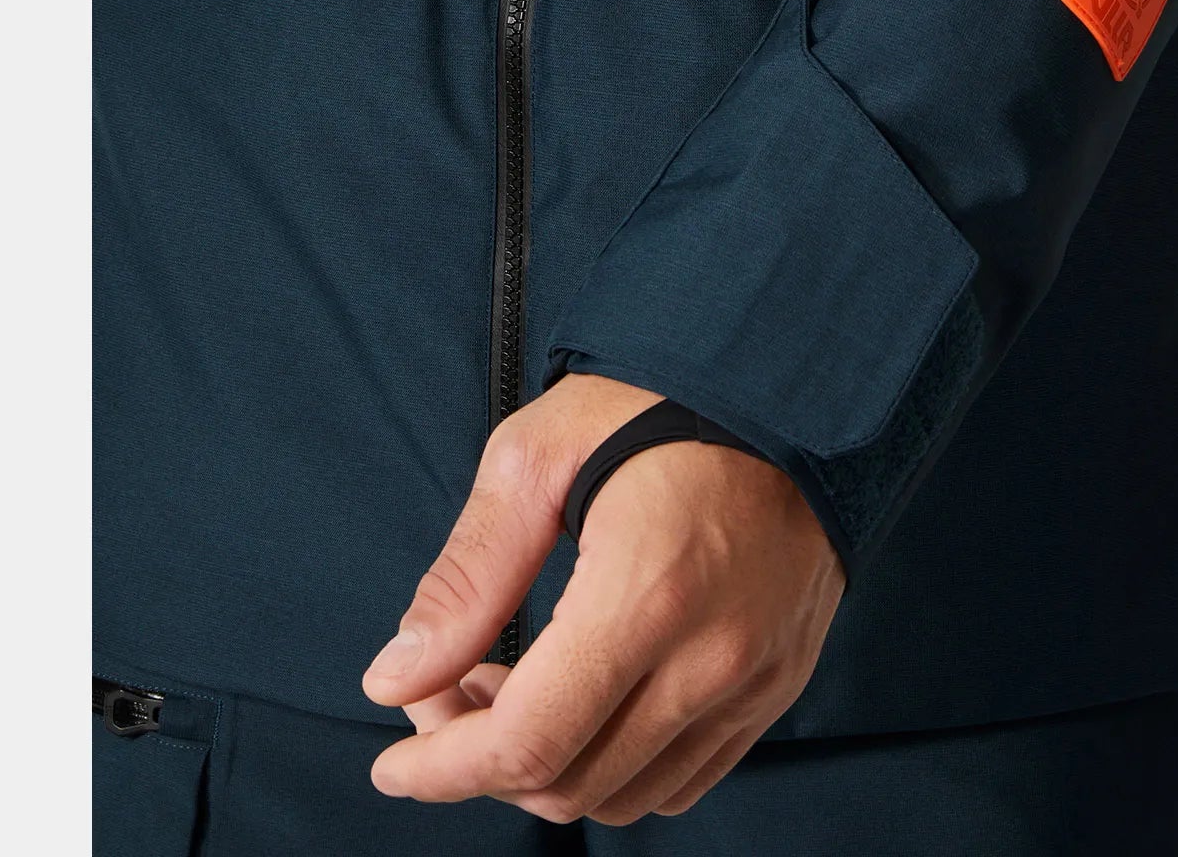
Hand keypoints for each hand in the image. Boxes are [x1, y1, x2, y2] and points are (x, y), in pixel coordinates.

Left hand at [362, 373, 843, 824]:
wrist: (782, 381)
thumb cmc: (656, 397)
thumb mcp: (537, 456)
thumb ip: (468, 576)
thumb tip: (398, 676)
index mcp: (650, 593)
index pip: (530, 741)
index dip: (444, 769)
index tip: (395, 763)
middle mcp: (714, 655)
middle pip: (570, 783)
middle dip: (482, 760)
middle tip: (448, 690)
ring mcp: (756, 677)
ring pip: (626, 796)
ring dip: (549, 765)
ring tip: (516, 685)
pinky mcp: (779, 680)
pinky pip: (686, 777)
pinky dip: (615, 765)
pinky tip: (585, 698)